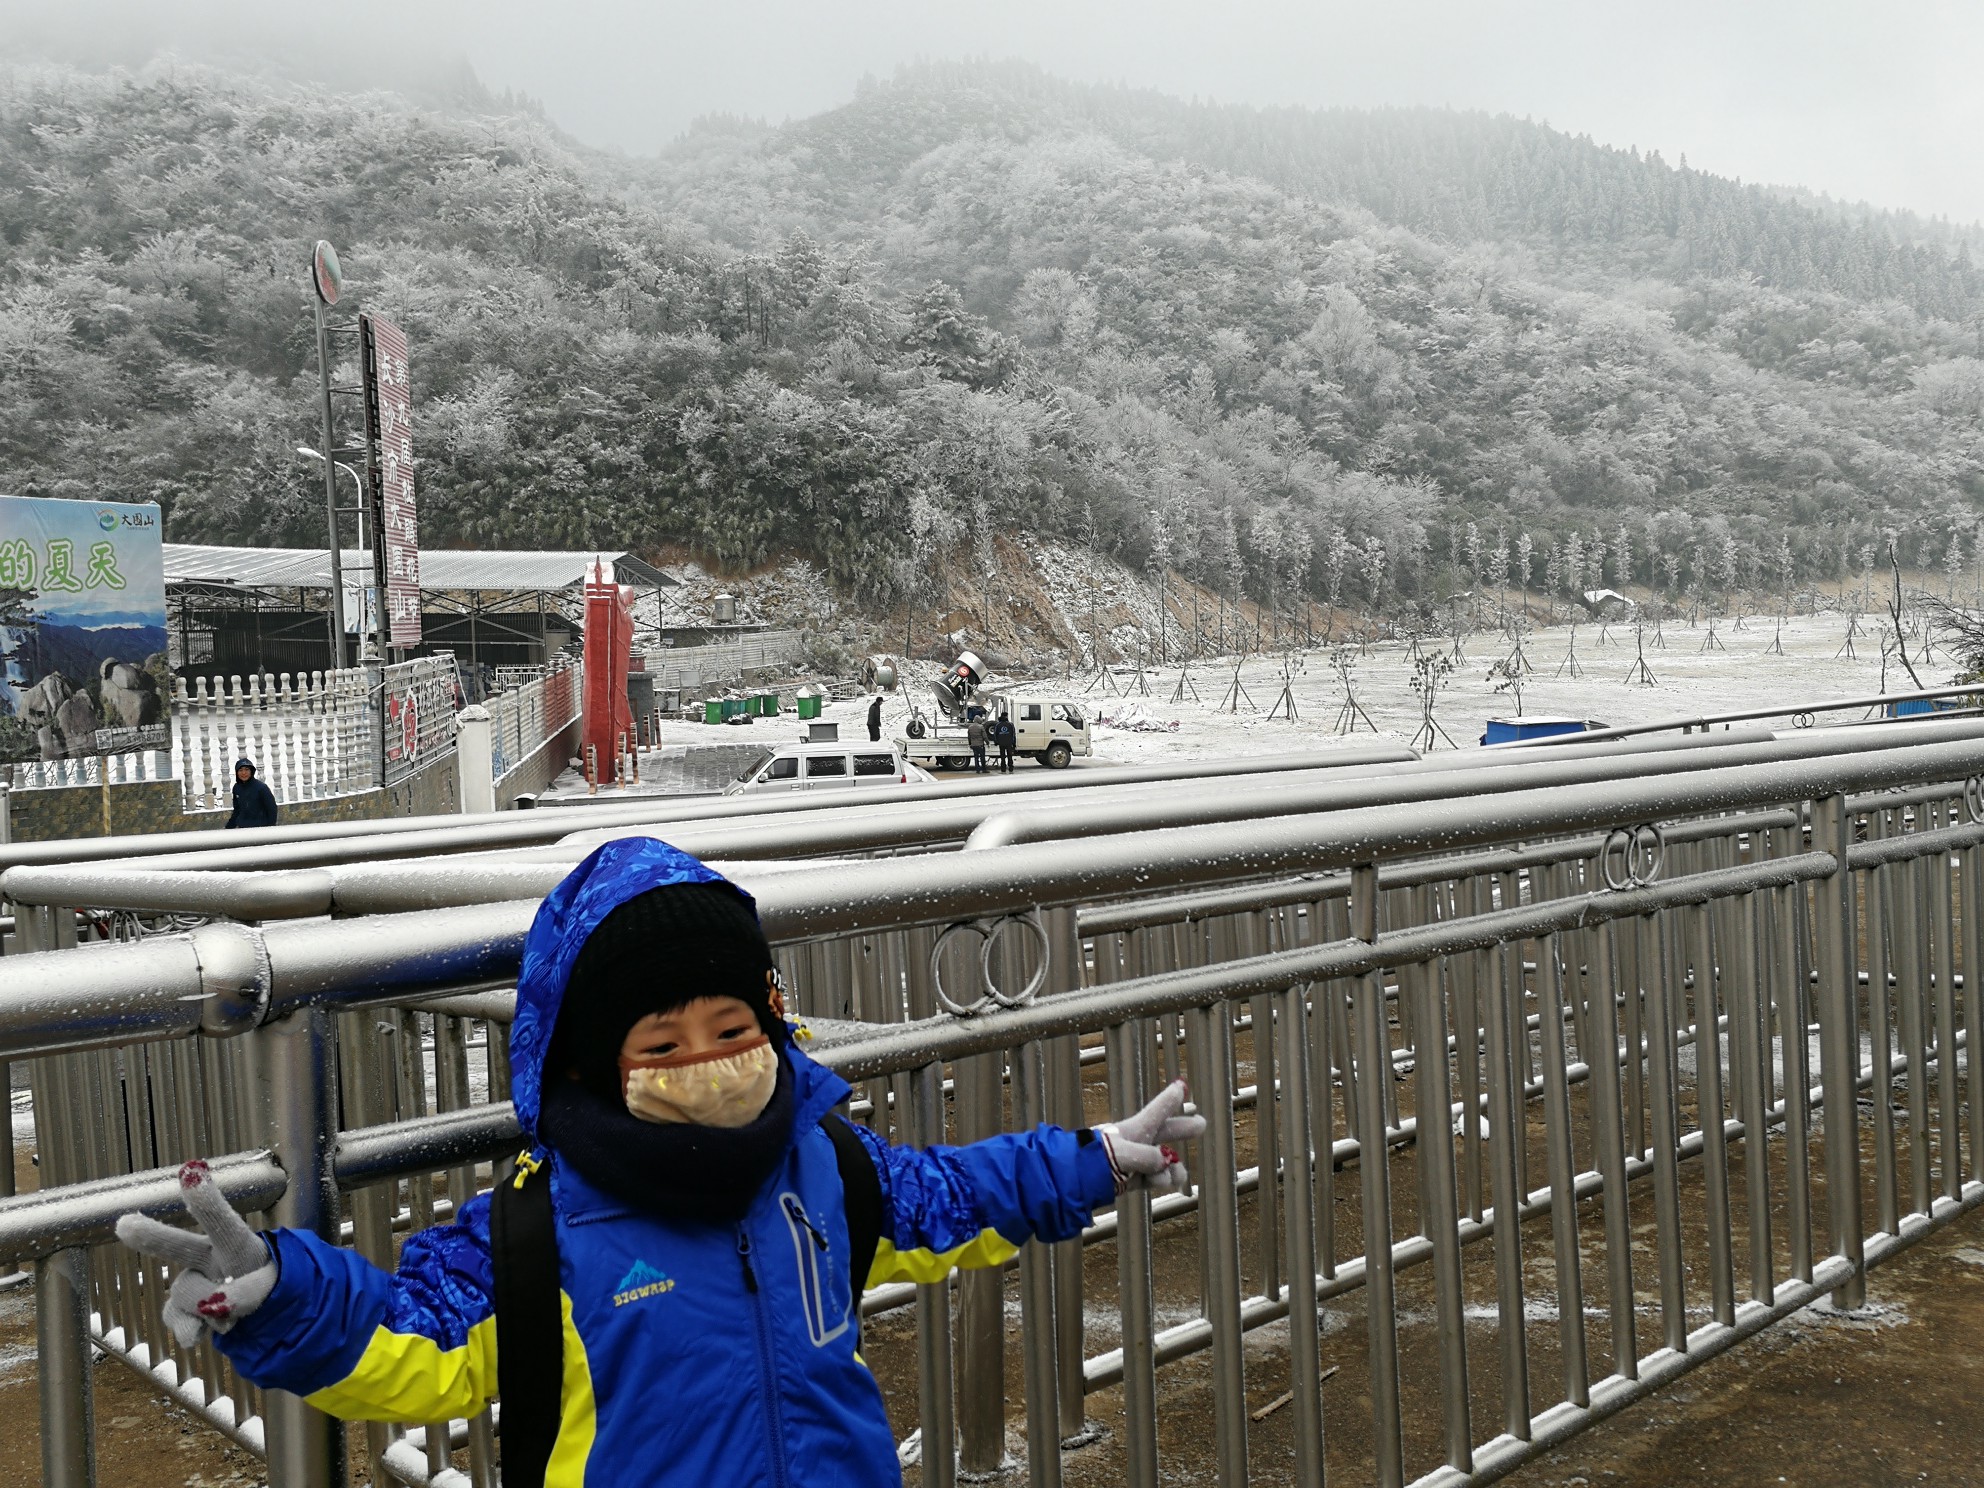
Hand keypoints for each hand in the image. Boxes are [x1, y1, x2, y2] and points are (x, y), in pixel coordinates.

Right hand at [114, 1160, 276, 1347]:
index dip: (207, 1200)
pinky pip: (178, 1321)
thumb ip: (245, 1294)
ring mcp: (192, 1282)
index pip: (223, 1222)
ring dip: (211, 1310)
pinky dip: (192, 1330)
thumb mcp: (272, 1285)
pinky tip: (204, 1331)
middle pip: (181, 1246)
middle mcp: (208, 1256)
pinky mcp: (181, 1309)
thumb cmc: (269, 1283)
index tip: (192, 1172)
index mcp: (236, 1242)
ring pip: (188, 1295)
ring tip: (233, 1311)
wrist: (265, 1308)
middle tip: (125, 1225)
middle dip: (154, 1237)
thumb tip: (206, 1314)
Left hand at [1096, 1080, 1205, 1191]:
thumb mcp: (1123, 1153)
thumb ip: (1147, 1157)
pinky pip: (1154, 1178)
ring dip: (1173, 1168)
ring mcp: (1135, 1162)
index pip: (1156, 1112)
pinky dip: (1161, 1180)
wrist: (1076, 1179)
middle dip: (1182, 1129)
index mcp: (1134, 1129)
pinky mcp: (1131, 1180)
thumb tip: (1164, 1164)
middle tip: (1201, 1124)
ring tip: (1175, 1174)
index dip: (1170, 1100)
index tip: (1181, 1085)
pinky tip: (1160, 1181)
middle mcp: (1136, 1143)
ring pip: (1164, 1161)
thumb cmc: (1096, 1159)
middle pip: (1164, 1133)